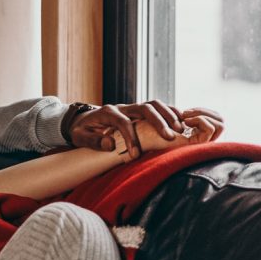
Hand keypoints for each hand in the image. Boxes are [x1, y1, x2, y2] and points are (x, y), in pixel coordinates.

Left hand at [69, 100, 223, 158]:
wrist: (82, 119)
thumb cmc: (81, 130)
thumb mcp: (79, 136)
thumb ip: (93, 141)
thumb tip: (110, 144)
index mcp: (107, 112)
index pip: (123, 122)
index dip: (131, 137)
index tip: (136, 154)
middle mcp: (121, 107)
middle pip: (144, 108)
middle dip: (158, 122)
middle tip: (169, 137)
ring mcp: (131, 107)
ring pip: (154, 105)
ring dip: (168, 115)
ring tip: (180, 130)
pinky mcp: (138, 111)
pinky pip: (157, 107)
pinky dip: (169, 112)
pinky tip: (181, 122)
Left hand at [137, 111, 222, 151]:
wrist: (140, 141)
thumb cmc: (151, 130)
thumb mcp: (171, 121)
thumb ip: (183, 118)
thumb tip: (190, 112)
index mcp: (198, 135)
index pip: (217, 120)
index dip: (204, 112)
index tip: (185, 112)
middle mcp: (202, 141)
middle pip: (222, 122)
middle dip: (205, 112)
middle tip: (185, 114)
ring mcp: (201, 144)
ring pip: (221, 125)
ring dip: (203, 116)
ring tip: (185, 119)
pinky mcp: (198, 146)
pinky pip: (211, 129)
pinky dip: (200, 120)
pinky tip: (185, 122)